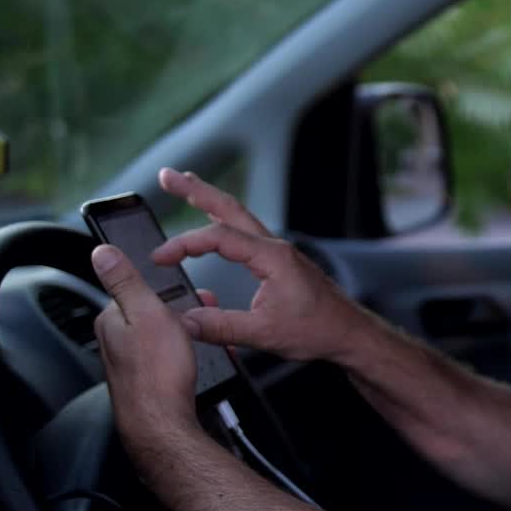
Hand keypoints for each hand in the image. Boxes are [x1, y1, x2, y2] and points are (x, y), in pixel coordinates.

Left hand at [91, 244, 199, 448]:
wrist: (163, 424)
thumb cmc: (157, 373)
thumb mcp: (147, 312)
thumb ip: (125, 280)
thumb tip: (101, 251)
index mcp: (111, 319)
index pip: (136, 290)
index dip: (167, 288)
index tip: (188, 293)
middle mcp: (114, 341)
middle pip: (149, 313)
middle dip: (178, 311)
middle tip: (200, 316)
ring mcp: (128, 362)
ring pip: (159, 336)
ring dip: (182, 333)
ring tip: (199, 340)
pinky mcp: (143, 380)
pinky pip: (165, 357)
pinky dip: (181, 354)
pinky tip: (191, 362)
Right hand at [154, 167, 364, 360]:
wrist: (350, 333)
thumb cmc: (318, 330)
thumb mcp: (265, 333)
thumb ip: (222, 328)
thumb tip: (184, 322)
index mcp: (272, 257)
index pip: (220, 237)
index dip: (185, 243)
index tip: (161, 257)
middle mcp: (276, 247)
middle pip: (230, 209)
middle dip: (197, 191)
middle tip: (167, 176)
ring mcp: (279, 252)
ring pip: (240, 217)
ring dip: (211, 201)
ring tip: (187, 186)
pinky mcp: (281, 262)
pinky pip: (248, 233)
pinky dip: (226, 221)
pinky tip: (216, 224)